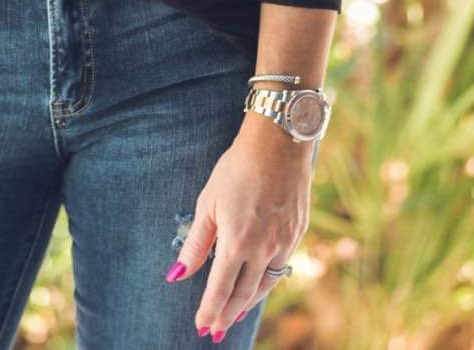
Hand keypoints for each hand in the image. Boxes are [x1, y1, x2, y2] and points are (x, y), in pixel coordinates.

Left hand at [165, 118, 313, 338]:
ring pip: (264, 285)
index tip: (201, 326)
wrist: (279, 143)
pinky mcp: (298, 233)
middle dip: (227, 316)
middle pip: (243, 295)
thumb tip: (176, 274)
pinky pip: (281, 268)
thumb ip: (196, 243)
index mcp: (237, 243)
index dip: (209, 311)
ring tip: (234, 316)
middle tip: (215, 331)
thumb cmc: (238, 168)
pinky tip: (259, 284)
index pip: (219, 290)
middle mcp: (263, 250)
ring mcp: (284, 243)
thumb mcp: (209, 202)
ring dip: (248, 304)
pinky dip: (267, 282)